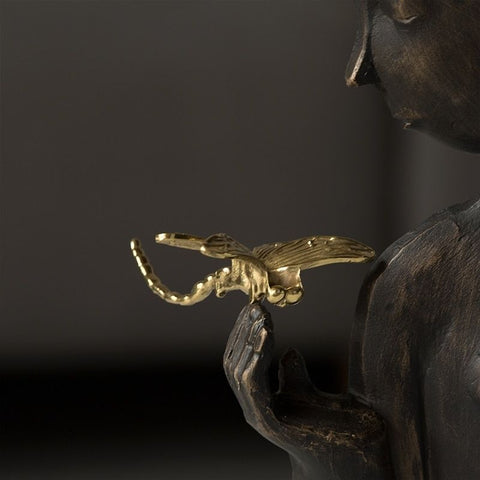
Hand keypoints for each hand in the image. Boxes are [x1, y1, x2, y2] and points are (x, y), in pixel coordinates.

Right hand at [223, 303, 392, 479]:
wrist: (348, 449)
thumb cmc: (327, 421)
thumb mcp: (306, 388)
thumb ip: (293, 371)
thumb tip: (289, 351)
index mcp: (257, 400)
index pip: (237, 361)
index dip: (240, 335)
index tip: (252, 309)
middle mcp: (252, 408)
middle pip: (233, 363)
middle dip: (242, 333)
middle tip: (255, 308)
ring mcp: (257, 416)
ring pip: (239, 373)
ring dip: (249, 341)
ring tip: (262, 319)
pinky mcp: (267, 422)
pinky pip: (253, 385)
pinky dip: (255, 358)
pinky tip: (266, 337)